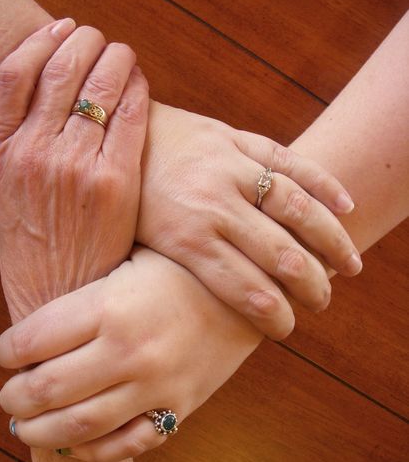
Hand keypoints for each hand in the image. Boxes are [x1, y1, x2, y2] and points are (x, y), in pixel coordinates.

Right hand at [0, 19, 148, 320]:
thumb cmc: (33, 238)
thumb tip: (7, 88)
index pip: (13, 74)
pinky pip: (130, 115)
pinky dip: (137, 89)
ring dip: (115, 58)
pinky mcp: (115, 182)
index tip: (60, 28)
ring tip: (122, 54)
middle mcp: (32, 153)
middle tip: (99, 39)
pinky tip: (139, 82)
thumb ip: (3, 137)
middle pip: (60, 70)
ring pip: (99, 86)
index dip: (40, 41)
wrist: (59, 291)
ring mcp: (75, 166)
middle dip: (85, 41)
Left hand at [0, 248, 261, 461]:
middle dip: (13, 395)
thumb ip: (82, 289)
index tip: (4, 351)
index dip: (5, 350)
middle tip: (7, 392)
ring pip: (77, 426)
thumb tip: (30, 322)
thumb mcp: (128, 258)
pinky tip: (72, 442)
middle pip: (45, 388)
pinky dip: (90, 450)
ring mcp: (155, 384)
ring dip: (38, 431)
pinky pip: (125, 444)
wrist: (248, 288)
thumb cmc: (180, 264)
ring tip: (24, 425)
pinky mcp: (178, 407)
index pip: (30, 340)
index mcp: (109, 306)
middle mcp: (128, 350)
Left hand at [138, 102, 361, 338]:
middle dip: (309, 286)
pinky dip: (322, 183)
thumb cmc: (123, 198)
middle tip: (322, 303)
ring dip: (330, 239)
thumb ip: (158, 280)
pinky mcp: (234, 139)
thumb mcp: (130, 245)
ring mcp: (228, 168)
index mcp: (186, 238)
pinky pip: (287, 160)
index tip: (289, 329)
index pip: (246, 289)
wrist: (112, 132)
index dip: (276, 315)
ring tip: (350, 265)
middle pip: (280, 254)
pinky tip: (346, 205)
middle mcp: (213, 204)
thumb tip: (173, 328)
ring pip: (294, 207)